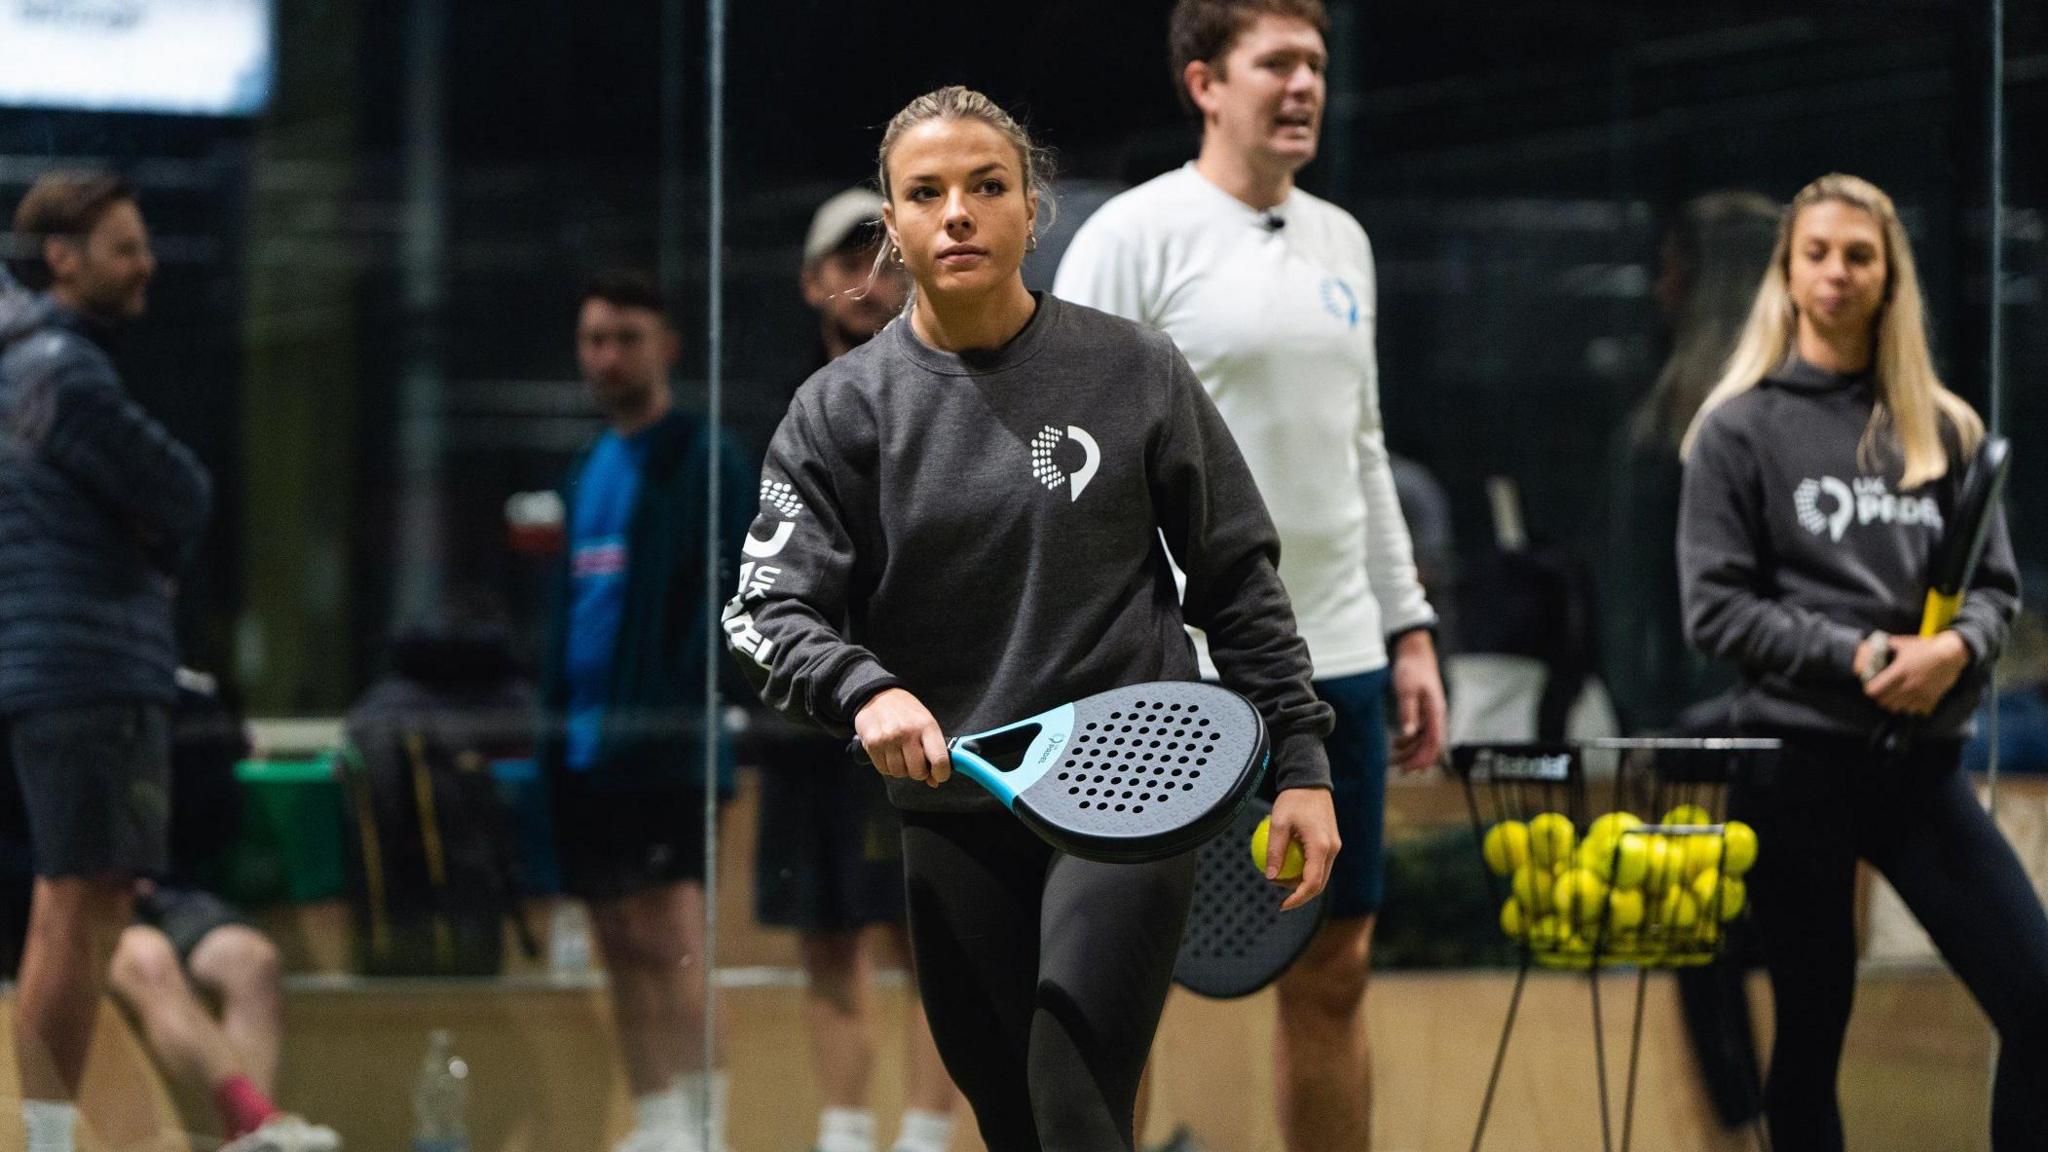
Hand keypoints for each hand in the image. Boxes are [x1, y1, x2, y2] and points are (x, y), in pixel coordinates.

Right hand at [854, 688, 951, 787]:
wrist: (878, 695)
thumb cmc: (906, 711)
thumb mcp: (926, 723)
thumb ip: (933, 750)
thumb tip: (935, 780)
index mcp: (927, 726)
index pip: (939, 760)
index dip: (941, 773)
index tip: (939, 775)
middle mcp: (908, 732)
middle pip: (917, 772)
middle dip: (918, 772)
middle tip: (915, 762)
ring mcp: (889, 738)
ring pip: (899, 773)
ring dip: (901, 769)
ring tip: (899, 754)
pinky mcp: (873, 743)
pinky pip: (883, 769)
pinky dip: (887, 766)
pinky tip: (888, 753)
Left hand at [1268, 786, 1340, 911]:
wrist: (1310, 780)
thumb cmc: (1293, 799)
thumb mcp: (1278, 823)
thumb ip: (1274, 851)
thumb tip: (1269, 876)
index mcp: (1321, 846)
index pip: (1312, 883)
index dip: (1297, 898)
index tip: (1282, 905)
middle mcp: (1332, 849)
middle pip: (1319, 883)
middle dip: (1299, 894)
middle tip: (1277, 891)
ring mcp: (1334, 845)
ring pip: (1320, 875)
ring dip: (1302, 882)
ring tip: (1279, 876)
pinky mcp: (1331, 842)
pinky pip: (1319, 863)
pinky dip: (1306, 869)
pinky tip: (1288, 864)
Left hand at [1390, 630, 1445, 772]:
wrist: (1415, 653)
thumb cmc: (1412, 669)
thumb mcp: (1407, 690)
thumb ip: (1408, 712)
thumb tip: (1409, 734)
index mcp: (1436, 712)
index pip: (1434, 743)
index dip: (1424, 758)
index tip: (1410, 769)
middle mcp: (1436, 716)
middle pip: (1430, 746)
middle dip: (1416, 760)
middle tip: (1400, 770)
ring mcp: (1431, 714)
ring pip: (1424, 741)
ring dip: (1410, 752)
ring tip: (1393, 761)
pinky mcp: (1424, 712)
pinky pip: (1420, 733)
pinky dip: (1409, 741)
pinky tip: (1396, 745)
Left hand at [1864, 632, 1969, 716]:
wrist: (1950, 655)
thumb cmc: (1925, 648)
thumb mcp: (1903, 644)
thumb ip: (1886, 646)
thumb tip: (1872, 647)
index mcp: (1900, 671)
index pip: (1875, 690)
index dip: (1870, 689)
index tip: (1871, 686)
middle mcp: (1909, 685)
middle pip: (1884, 702)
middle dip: (1880, 697)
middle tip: (1881, 692)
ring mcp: (1920, 694)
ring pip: (1898, 709)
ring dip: (1894, 704)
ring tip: (1894, 697)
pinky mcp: (1931, 699)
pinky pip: (1915, 711)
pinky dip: (1910, 708)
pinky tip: (1909, 700)